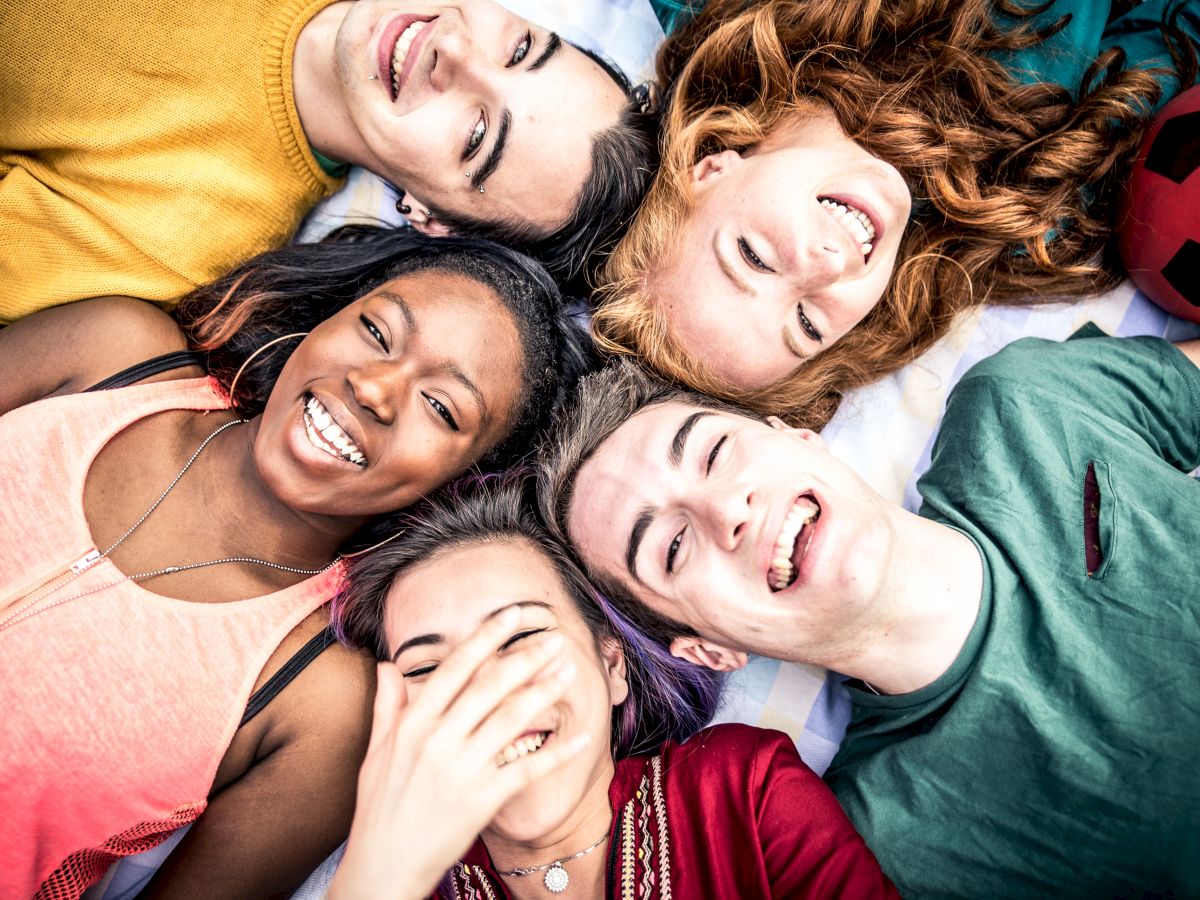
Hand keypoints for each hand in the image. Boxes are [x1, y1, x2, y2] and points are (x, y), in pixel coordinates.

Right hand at [327, 606, 586, 899]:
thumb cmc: (380, 808)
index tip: (513, 615)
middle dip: (527, 658)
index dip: (486, 638)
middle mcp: (437, 741)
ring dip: (545, 692)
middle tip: (555, 639)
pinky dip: (559, 752)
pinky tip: (584, 737)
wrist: (384, 866)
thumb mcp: (376, 753)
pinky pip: (528, 768)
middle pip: (490, 687)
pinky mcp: (482, 800)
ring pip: (512, 720)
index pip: (454, 668)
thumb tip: (388, 666)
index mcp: (413, 724)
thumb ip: (387, 706)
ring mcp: (461, 770)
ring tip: (569, 672)